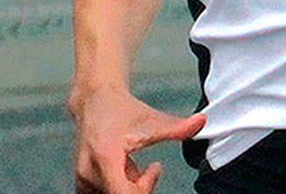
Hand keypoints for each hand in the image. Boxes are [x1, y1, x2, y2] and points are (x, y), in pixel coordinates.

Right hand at [71, 87, 205, 193]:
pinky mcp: (82, 183)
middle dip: (140, 189)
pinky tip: (124, 173)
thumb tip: (203, 122)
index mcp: (106, 157)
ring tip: (134, 168)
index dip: (144, 189)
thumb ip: (178, 127)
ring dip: (129, 190)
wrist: (95, 100)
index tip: (154, 168)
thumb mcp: (152, 119)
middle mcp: (89, 171)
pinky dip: (118, 189)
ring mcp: (83, 179)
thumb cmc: (124, 110)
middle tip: (149, 170)